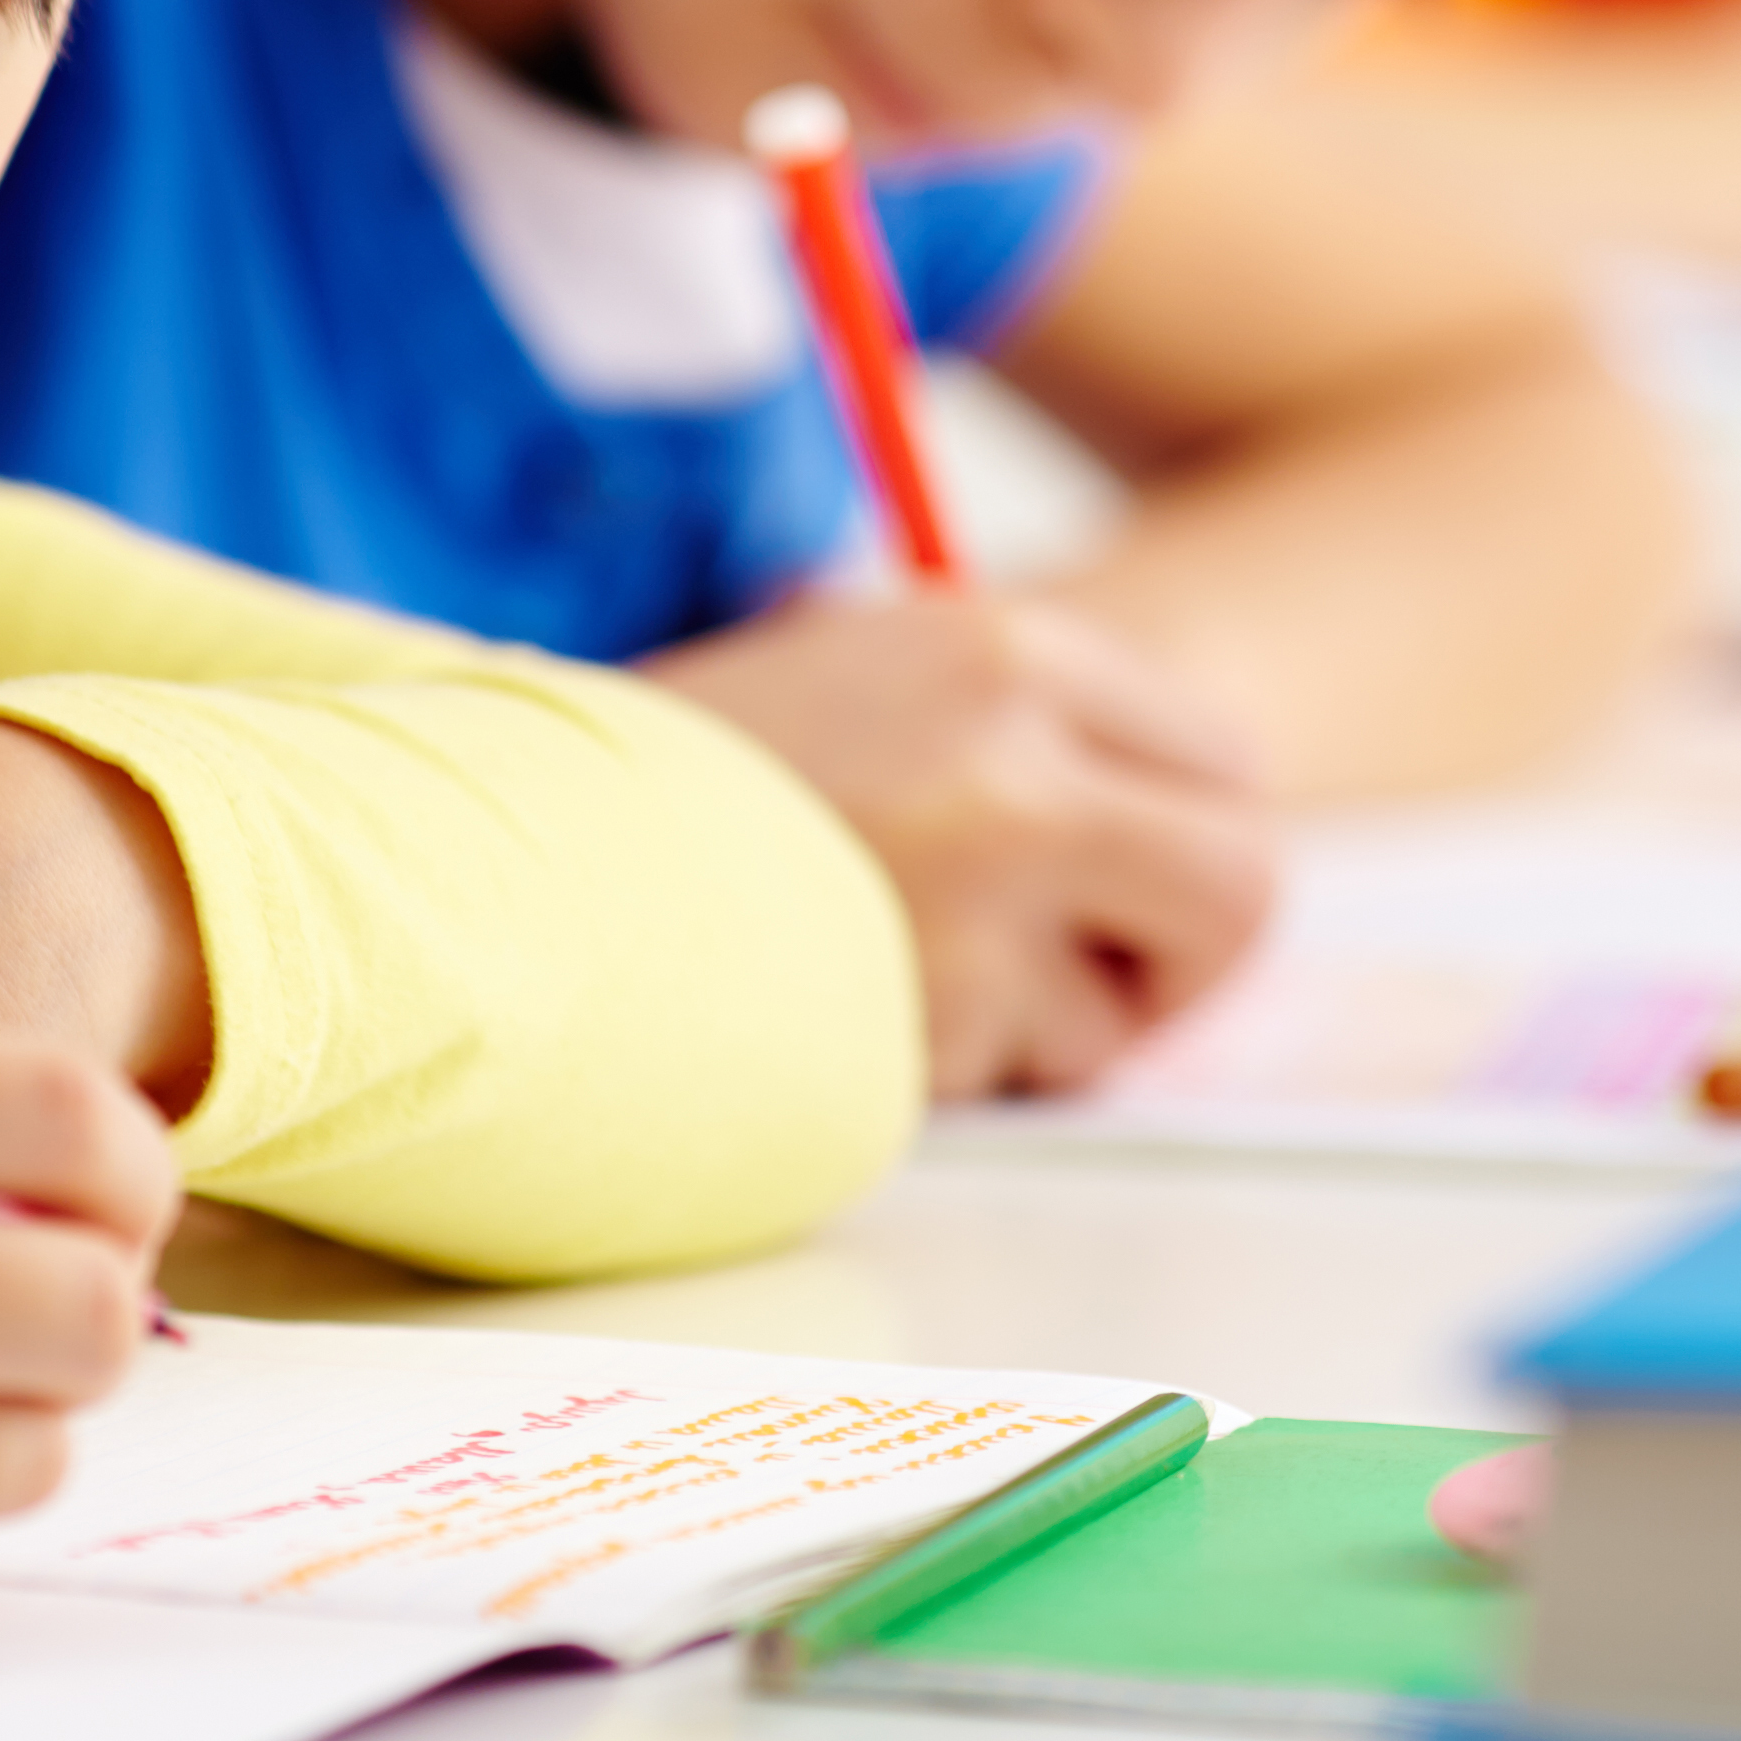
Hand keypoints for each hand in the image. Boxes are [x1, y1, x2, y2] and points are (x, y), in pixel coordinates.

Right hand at [644, 592, 1278, 1099]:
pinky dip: (932, 1072)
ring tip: (883, 967)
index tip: (1136, 876)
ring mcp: (971, 916)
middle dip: (1186, 958)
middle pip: (1244, 891)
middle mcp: (1014, 772)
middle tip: (1095, 971)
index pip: (1226, 761)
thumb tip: (1182, 819)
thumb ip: (1022, 726)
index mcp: (1004, 651)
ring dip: (1027, 1031)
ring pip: (1114, 1028)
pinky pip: (992, 1089)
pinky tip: (822, 1007)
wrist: (496, 851)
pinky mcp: (912, 1041)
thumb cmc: (685, 765)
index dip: (1189, 834)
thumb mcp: (861, 663)